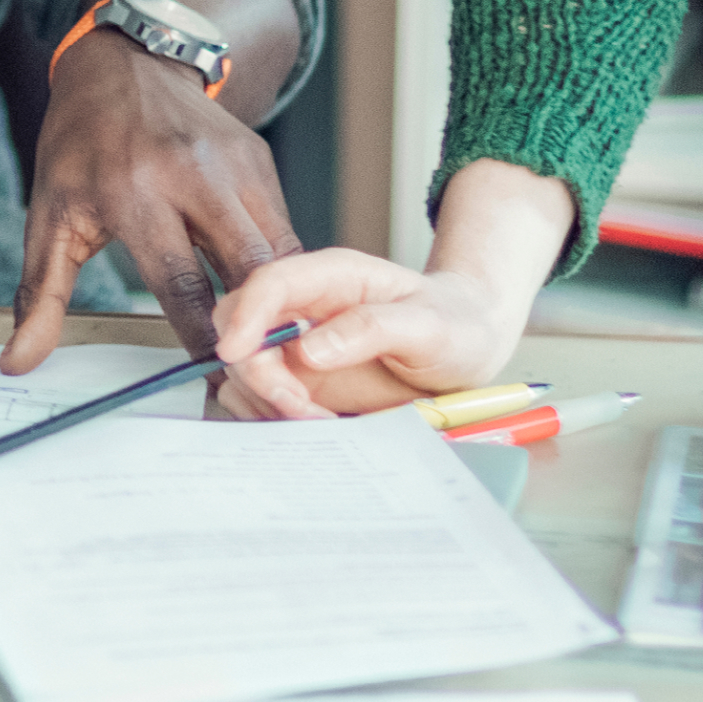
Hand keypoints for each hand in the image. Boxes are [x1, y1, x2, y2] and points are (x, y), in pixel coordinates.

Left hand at [5, 37, 298, 371]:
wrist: (127, 61)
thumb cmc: (81, 145)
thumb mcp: (50, 212)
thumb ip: (39, 292)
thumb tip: (16, 361)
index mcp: (133, 191)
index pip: (180, 283)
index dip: (202, 338)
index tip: (216, 382)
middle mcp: (192, 176)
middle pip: (247, 269)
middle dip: (259, 326)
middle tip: (261, 375)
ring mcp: (234, 164)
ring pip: (278, 251)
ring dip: (281, 301)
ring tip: (273, 346)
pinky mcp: (261, 159)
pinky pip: (283, 228)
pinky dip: (283, 269)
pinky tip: (275, 300)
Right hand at [204, 248, 527, 418]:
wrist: (467, 351)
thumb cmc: (454, 325)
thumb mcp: (431, 325)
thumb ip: (373, 328)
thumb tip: (309, 348)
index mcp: (331, 277)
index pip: (270, 284)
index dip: (245, 316)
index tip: (235, 352)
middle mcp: (303, 308)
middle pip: (240, 327)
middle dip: (258, 371)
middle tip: (300, 406)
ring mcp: (295, 346)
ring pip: (243, 369)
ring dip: (268, 401)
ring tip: (321, 420)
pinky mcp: (298, 380)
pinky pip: (259, 397)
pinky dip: (273, 416)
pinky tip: (316, 424)